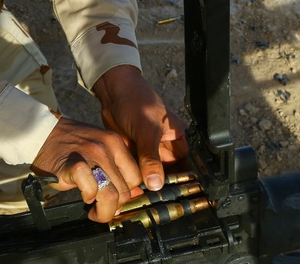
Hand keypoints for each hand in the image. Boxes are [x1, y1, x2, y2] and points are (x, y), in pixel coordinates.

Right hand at [31, 117, 142, 222]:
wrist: (41, 133)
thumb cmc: (69, 144)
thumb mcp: (98, 147)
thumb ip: (115, 168)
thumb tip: (130, 196)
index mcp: (115, 143)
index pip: (136, 177)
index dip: (128, 193)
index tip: (116, 199)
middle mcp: (107, 147)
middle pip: (126, 190)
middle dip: (115, 206)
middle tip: (102, 208)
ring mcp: (91, 155)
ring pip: (112, 195)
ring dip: (104, 210)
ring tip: (94, 211)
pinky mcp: (74, 165)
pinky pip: (91, 191)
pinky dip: (88, 199)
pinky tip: (83, 197)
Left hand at [93, 65, 188, 191]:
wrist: (113, 93)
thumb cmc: (136, 101)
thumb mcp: (146, 130)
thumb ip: (151, 157)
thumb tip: (156, 183)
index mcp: (178, 140)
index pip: (186, 168)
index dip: (181, 184)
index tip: (173, 201)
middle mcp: (166, 148)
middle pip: (169, 176)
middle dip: (161, 190)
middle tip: (154, 206)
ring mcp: (150, 152)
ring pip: (151, 177)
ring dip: (146, 187)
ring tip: (140, 203)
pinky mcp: (135, 154)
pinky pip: (137, 172)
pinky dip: (134, 181)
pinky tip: (128, 192)